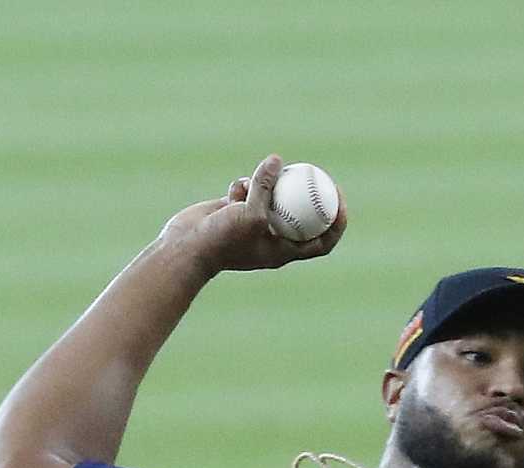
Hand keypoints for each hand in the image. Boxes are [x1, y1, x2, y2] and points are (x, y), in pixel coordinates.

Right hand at [158, 154, 346, 273]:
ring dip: (269, 183)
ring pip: (274, 197)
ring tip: (261, 178)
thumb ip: (265, 187)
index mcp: (283, 251)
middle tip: (315, 172)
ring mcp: (254, 224)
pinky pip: (250, 190)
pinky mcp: (236, 210)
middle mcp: (272, 239)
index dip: (336, 223)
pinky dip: (245, 183)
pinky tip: (236, 187)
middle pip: (302, 214)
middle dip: (308, 193)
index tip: (338, 200)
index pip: (322, 242)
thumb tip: (277, 160)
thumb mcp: (249, 213)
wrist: (185, 249)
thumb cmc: (221, 240)